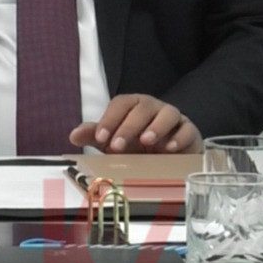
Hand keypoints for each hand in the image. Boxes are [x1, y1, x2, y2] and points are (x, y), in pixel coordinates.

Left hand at [70, 94, 201, 153]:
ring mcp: (173, 117)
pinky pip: (187, 129)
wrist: (168, 158)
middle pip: (142, 108)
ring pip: (168, 113)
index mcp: (132, 106)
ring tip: (146, 142)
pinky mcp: (190, 131)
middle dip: (128, 127)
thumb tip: (72, 135)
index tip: (100, 137)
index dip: (109, 119)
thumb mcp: (114, 141)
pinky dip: (179, 138)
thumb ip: (95, 136)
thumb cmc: (138, 146)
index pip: (120, 104)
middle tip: (117, 146)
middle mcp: (153, 107)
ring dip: (156, 127)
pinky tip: (169, 149)